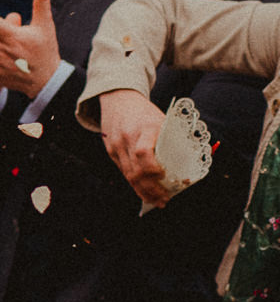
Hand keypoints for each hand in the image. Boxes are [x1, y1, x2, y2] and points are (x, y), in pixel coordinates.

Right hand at [97, 88, 171, 206]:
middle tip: (164, 200)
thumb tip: (190, 162)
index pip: (143, 152)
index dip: (153, 168)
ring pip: (128, 175)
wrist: (118, 99)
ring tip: (155, 201)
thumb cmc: (145, 112)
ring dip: (142, 191)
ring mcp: (116, 146)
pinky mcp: (111, 151)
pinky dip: (134, 184)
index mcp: (143, 128)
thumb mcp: (162, 120)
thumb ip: (171, 139)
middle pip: (135, 170)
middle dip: (150, 188)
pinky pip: (123, 171)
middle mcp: (126, 139)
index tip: (164, 177)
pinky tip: (144, 192)